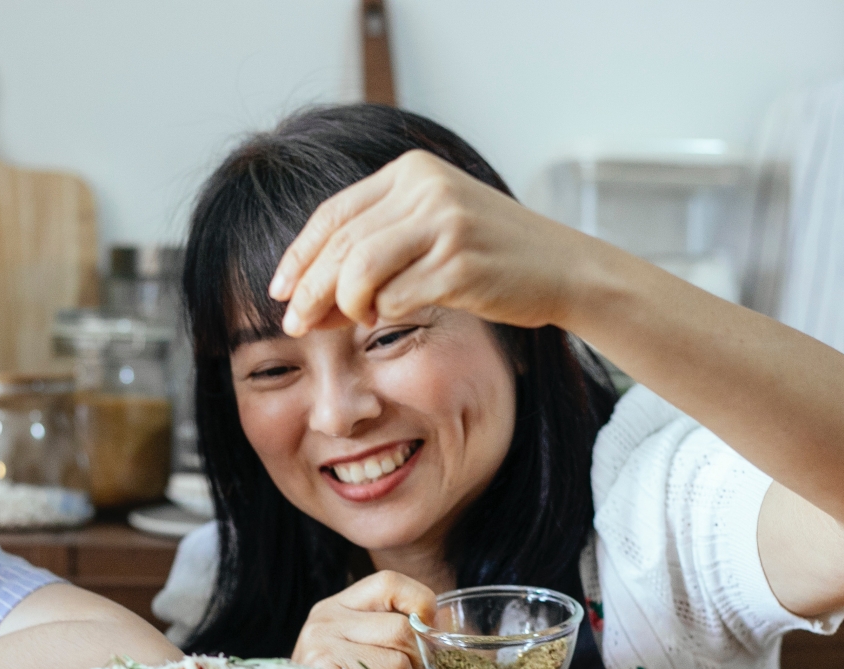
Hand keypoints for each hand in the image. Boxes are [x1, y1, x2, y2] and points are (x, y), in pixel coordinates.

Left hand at [268, 149, 584, 336]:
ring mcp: (445, 224)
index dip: (299, 254)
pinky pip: (395, 298)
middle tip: (294, 324)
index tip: (279, 289)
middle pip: (340, 245)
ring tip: (348, 322)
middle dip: (309, 289)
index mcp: (412, 170)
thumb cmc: (493, 256)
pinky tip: (386, 318)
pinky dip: (381, 314)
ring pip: (358, 271)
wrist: (563, 267)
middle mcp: (426, 189)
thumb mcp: (434, 224)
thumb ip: (378, 243)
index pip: (333, 212)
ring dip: (343, 305)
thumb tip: (307, 295)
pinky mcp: (460, 263)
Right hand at [292, 571, 437, 668]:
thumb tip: (442, 632)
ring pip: (397, 661)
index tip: (425, 627)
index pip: (389, 582)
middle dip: (415, 657)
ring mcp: (321, 647)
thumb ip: (395, 628)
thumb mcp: (359, 643)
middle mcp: (326, 620)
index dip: (419, 602)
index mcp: (339, 605)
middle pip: (401, 628)